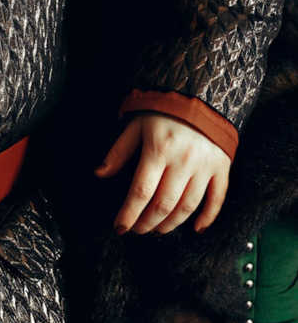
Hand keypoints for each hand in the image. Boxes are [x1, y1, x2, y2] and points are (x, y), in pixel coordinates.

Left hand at [95, 114, 230, 234]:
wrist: (203, 92)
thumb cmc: (163, 110)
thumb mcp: (135, 125)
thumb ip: (119, 152)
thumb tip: (100, 174)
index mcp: (158, 150)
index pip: (141, 192)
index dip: (129, 214)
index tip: (119, 228)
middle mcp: (183, 161)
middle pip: (163, 204)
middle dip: (147, 223)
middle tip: (137, 230)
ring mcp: (205, 166)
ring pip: (188, 206)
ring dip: (171, 224)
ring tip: (157, 229)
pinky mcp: (222, 167)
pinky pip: (217, 198)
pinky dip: (208, 217)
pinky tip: (196, 229)